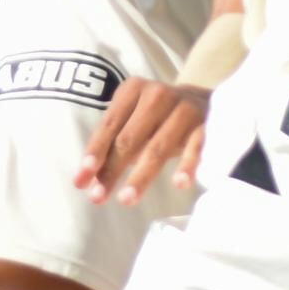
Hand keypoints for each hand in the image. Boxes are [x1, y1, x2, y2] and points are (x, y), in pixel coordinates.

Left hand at [80, 78, 207, 202]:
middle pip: (129, 139)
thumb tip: (88, 183)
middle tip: (97, 198)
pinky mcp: (207, 123)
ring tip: (126, 199)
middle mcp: (157, 94)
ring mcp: (184, 108)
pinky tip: (179, 184)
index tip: (81, 181)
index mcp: (132, 90)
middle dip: (111, 170)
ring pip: (158, 147)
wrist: (203, 101)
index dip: (94, 153)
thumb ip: (111, 149)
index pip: (109, 125)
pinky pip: (196, 147)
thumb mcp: (133, 124)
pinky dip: (187, 165)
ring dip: (141, 176)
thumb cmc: (158, 118)